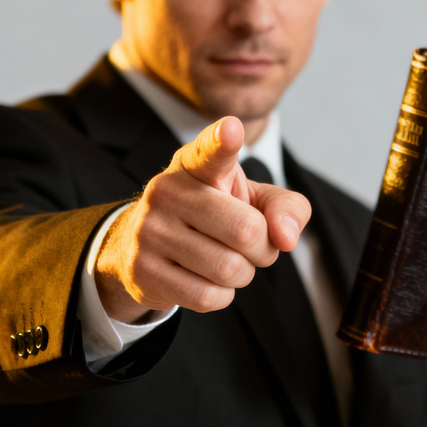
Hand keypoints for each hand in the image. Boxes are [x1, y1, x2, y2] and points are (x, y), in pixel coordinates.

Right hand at [94, 116, 310, 323]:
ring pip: (229, 269)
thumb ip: (285, 207)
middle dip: (262, 249)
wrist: (141, 246)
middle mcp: (168, 191)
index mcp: (197, 164)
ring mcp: (150, 231)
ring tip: (226, 261)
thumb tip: (285, 237)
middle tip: (251, 246)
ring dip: (242, 274)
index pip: (211, 150)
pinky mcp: (143, 270)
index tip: (232, 129)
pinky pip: (208, 297)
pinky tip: (206, 279)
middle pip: (245, 230)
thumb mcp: (252, 199)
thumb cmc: (212, 214)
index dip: (223, 141)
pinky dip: (221, 295)